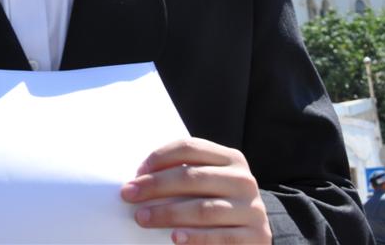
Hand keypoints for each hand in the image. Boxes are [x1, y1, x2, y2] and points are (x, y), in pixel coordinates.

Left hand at [120, 137, 271, 243]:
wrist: (252, 234)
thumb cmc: (218, 202)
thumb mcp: (209, 182)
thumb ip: (185, 174)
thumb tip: (140, 178)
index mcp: (231, 159)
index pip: (190, 148)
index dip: (160, 157)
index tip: (137, 172)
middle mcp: (243, 180)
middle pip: (192, 177)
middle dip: (156, 185)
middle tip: (129, 194)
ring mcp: (252, 209)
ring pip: (203, 208)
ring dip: (168, 213)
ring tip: (142, 217)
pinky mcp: (255, 237)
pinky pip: (221, 237)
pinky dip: (196, 237)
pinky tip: (174, 238)